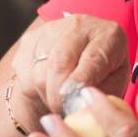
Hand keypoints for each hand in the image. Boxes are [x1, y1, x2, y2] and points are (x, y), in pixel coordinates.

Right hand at [12, 14, 127, 120]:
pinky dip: (33, 88)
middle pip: (60, 60)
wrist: (80, 63)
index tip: (72, 97)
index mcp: (109, 35)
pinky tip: (47, 91)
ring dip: (46, 94)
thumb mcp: (113, 87)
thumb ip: (103, 95)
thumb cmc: (103, 79)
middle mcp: (80, 25)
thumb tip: (84, 107)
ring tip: (59, 103)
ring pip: (40, 69)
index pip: (93, 57)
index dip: (81, 79)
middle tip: (60, 111)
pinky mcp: (31, 38)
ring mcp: (53, 29)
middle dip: (57, 92)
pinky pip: (24, 71)